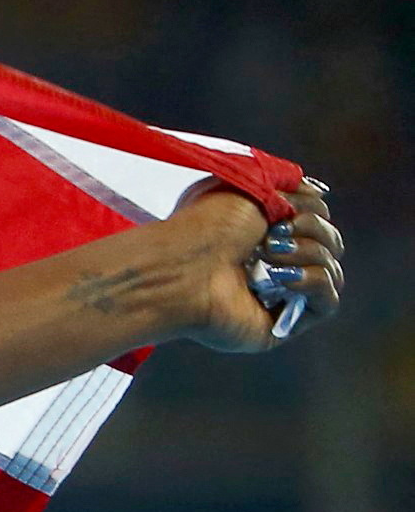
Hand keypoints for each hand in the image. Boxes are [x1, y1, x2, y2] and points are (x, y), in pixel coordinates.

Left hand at [174, 177, 344, 353]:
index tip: (286, 205)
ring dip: (309, 253)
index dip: (312, 210)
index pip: (317, 221)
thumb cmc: (205, 227)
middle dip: (311, 229)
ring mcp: (280, 296)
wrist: (180, 268)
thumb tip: (320, 192)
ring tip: (269, 254)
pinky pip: (327, 302)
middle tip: (273, 234)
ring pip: (331, 270)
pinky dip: (314, 282)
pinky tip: (282, 278)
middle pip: (331, 243)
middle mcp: (274, 264)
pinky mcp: (282, 324)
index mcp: (265, 233)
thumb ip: (288, 186)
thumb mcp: (251, 189)